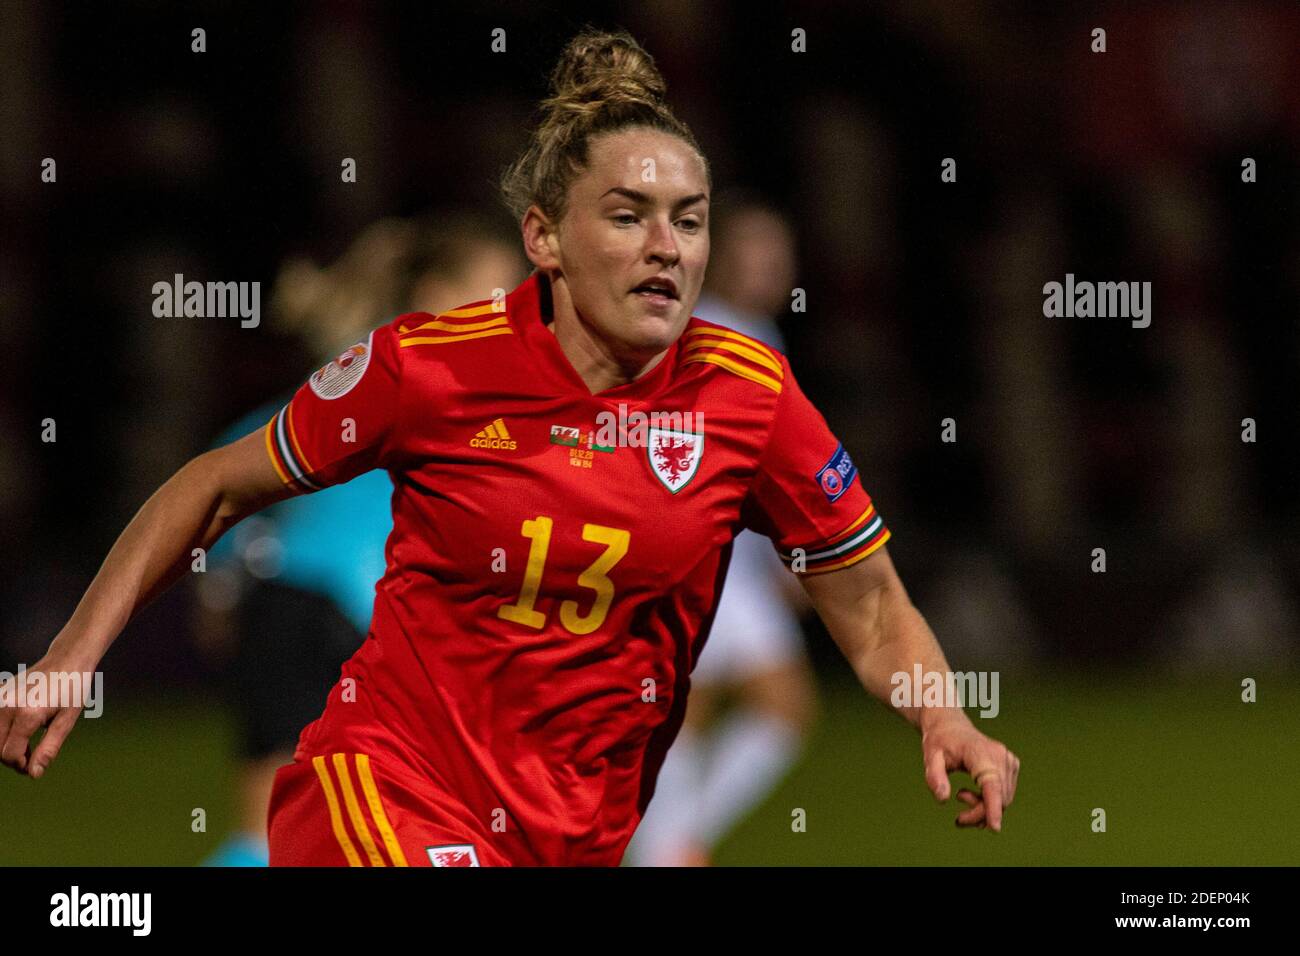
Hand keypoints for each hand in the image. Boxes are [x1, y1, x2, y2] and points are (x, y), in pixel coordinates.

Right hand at [0, 653, 93, 778]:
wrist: (67, 659)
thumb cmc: (72, 690)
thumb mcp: (67, 721)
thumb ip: (49, 748)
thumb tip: (34, 774)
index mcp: (27, 714)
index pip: (9, 754)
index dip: (22, 765)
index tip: (35, 766)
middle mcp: (7, 705)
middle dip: (13, 759)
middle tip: (33, 758)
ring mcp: (0, 698)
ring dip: (6, 747)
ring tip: (28, 746)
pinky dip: (3, 734)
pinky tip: (21, 732)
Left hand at [921, 715, 1019, 831]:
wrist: (951, 726)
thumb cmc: (940, 741)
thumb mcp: (929, 756)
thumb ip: (934, 777)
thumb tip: (943, 799)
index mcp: (980, 753)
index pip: (991, 784)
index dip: (993, 808)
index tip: (994, 828)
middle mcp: (1000, 756)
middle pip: (998, 799)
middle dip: (978, 814)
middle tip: (958, 817)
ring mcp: (1009, 761)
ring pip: (1004, 800)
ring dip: (983, 809)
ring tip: (961, 795)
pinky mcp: (1012, 766)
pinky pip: (1005, 795)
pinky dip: (991, 802)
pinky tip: (974, 792)